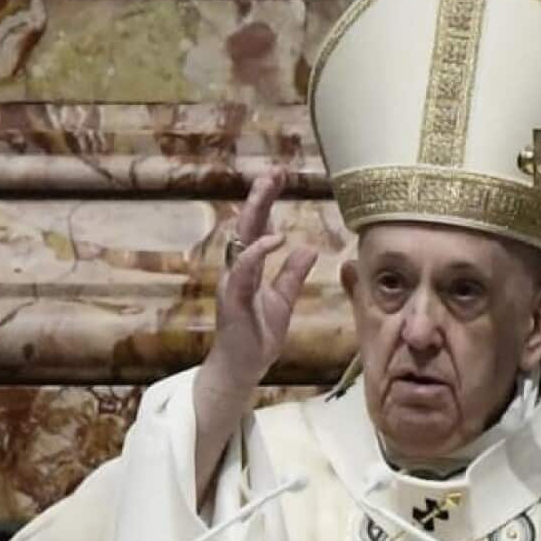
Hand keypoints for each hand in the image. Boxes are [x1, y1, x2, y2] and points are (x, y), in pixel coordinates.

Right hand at [203, 170, 317, 388]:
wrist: (241, 369)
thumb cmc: (257, 337)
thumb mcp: (283, 301)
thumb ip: (292, 275)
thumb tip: (307, 248)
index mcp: (249, 268)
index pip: (257, 227)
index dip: (266, 201)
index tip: (279, 177)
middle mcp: (237, 270)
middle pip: (246, 225)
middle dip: (259, 196)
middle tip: (274, 171)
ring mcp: (233, 283)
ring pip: (241, 240)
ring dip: (255, 212)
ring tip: (268, 188)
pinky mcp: (234, 300)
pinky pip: (243, 271)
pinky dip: (257, 252)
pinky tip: (274, 238)